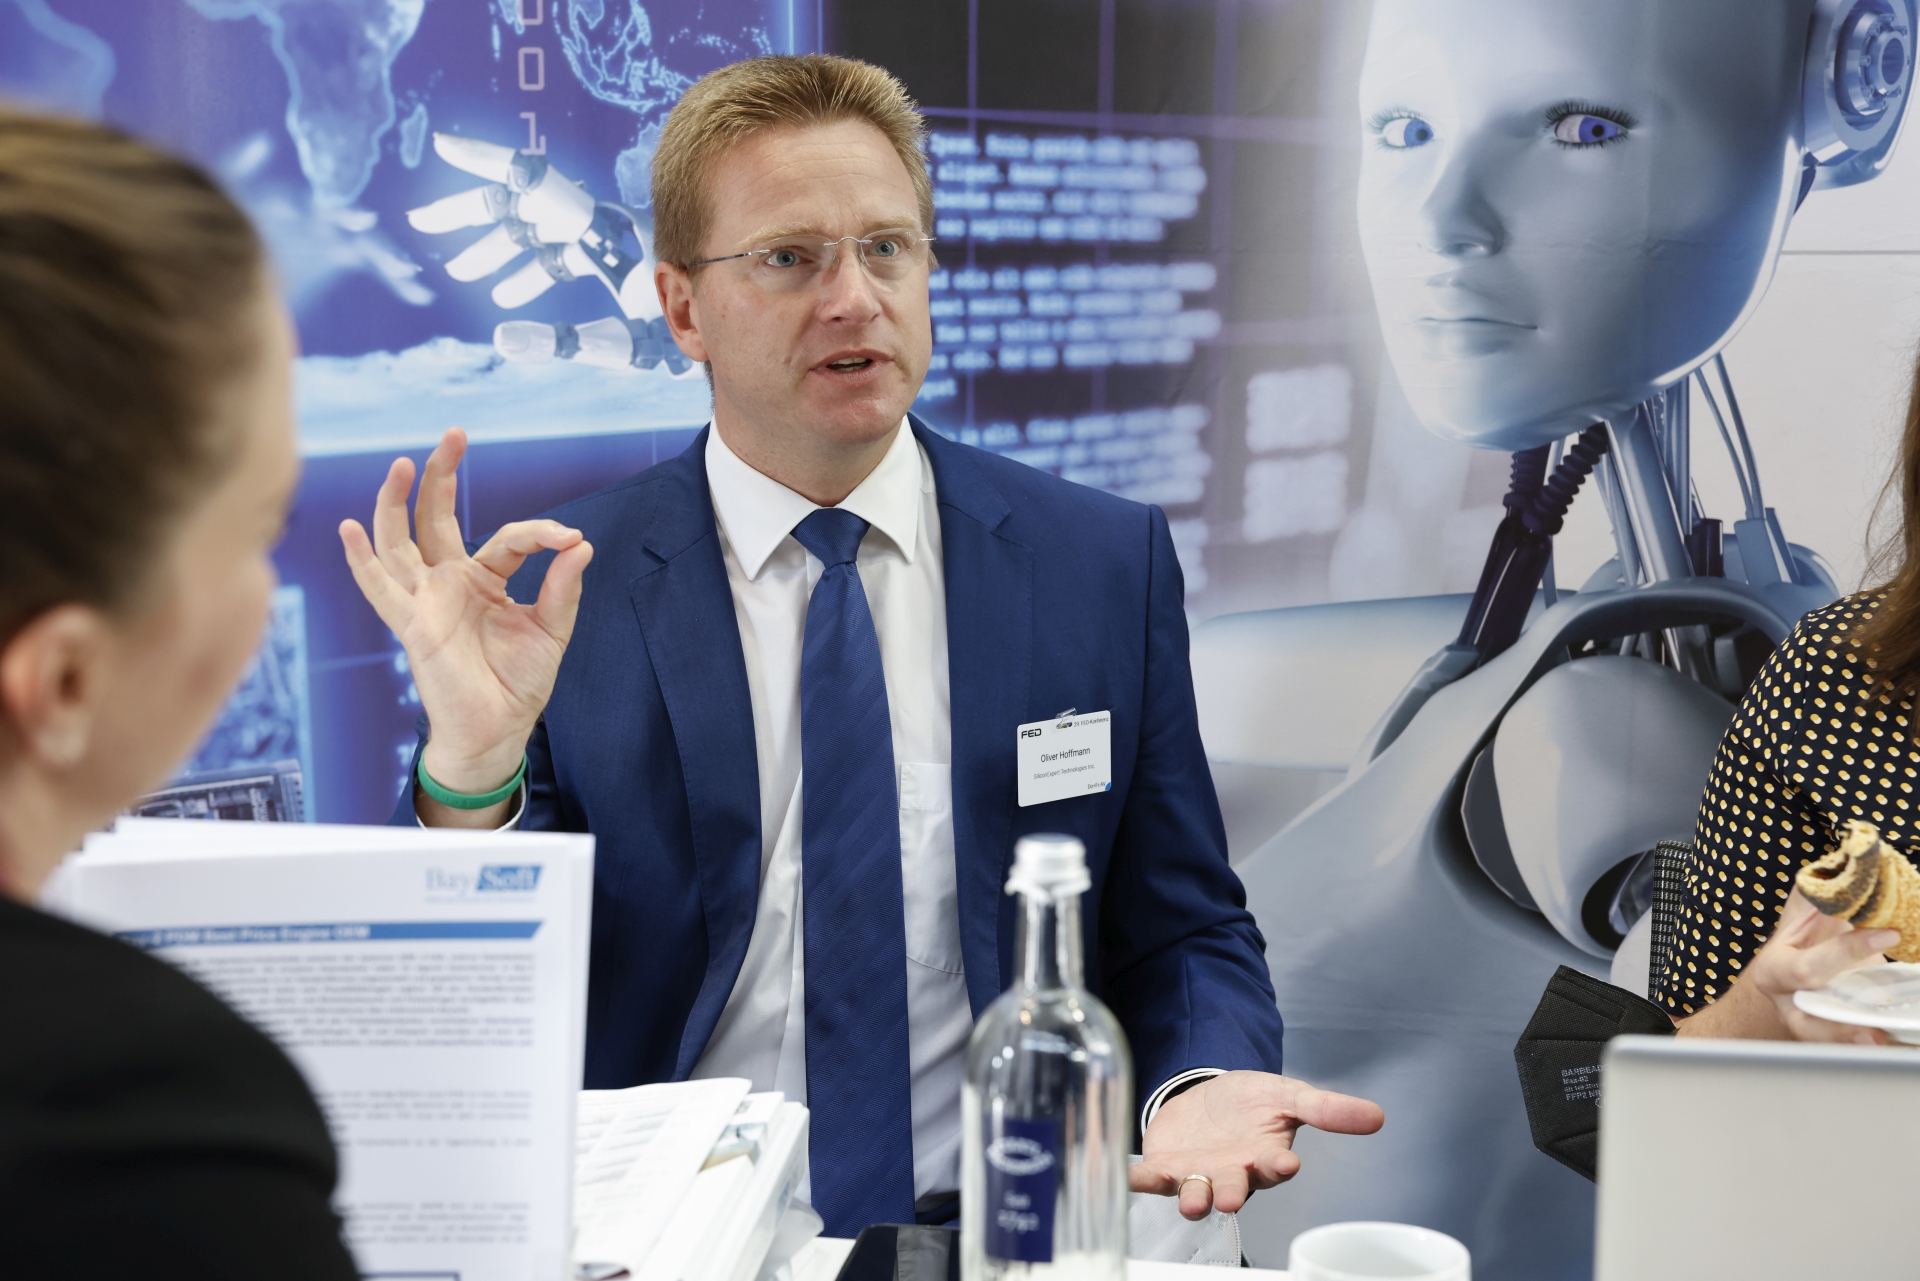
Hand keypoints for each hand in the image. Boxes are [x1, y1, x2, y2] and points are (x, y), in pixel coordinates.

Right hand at [338, 427, 591, 820]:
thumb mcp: (552, 630)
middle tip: (454, 434)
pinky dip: (360, 560)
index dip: (540, 533)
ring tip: (401, 463)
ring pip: (400, 541)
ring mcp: (426, 600)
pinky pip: (380, 589)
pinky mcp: (412, 625)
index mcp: (484, 580)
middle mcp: (449, 582)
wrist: (498, 730)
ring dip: (397, 502)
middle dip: (442, 474)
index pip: (507, 538)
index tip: (570, 538)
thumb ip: (563, 588)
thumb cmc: (519, 682)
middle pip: (435, 517)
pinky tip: (349, 528)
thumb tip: (580, 544)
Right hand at [405, 134, 695, 374]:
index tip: (444, 149)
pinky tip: (505, 293)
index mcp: (601, 229)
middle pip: (520, 203)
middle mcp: (597, 223)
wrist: (724, 333)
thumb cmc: (682, 334)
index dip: (488, 162)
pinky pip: (551, 250)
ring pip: (530, 227)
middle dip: (471, 215)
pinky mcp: (603, 254)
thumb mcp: (625, 342)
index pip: (535, 184)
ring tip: (462, 272)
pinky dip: (524, 267)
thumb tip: (501, 339)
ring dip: (493, 249)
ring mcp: (599, 236)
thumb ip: (563, 341)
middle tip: (424, 227)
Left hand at [1131, 1071, 1383, 1219]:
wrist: (1209, 1096)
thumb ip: (1326, 1109)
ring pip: (1194, 1191)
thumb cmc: (1252, 1103)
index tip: (1286, 1163)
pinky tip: (1125, 1174)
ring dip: (1192, 1197)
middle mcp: (1231, 1173)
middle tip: (1233, 1197)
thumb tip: (1377, 1116)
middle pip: (1233, 1187)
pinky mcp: (1165, 1167)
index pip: (1275, 1167)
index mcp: (1263, 1158)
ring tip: (1191, 1200)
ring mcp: (1196, 1174)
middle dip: (1232, 1192)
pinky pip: (1149, 1177)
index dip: (1279, 1166)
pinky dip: (1137, 1178)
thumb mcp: (1289, 1096)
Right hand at [1728, 888, 1897, 1043]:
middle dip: (1837, 1030)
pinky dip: (1878, 1048)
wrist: (1806, 958)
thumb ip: (1823, 892)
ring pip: (1831, 1046)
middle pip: (1807, 1024)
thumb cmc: (1808, 934)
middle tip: (1873, 1034)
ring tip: (1885, 1045)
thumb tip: (1855, 860)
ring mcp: (1812, 1026)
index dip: (1846, 951)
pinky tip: (1900, 1046)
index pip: (1808, 967)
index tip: (1888, 932)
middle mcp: (1789, 1004)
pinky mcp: (1838, 1036)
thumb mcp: (1808, 909)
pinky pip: (1855, 1049)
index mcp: (1775, 969)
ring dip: (1860, 1047)